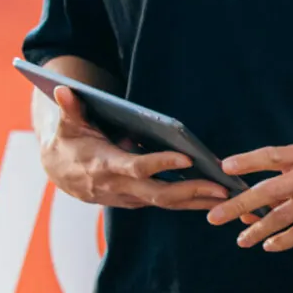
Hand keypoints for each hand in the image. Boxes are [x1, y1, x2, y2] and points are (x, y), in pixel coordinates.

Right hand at [38, 88, 229, 210]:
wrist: (61, 172)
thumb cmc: (68, 141)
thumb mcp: (67, 124)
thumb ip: (69, 108)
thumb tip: (63, 88)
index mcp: (104, 166)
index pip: (137, 167)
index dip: (160, 163)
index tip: (186, 157)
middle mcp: (120, 187)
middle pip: (160, 193)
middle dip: (192, 191)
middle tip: (222, 189)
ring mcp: (131, 198)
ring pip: (168, 203)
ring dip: (200, 202)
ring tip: (232, 198)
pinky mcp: (139, 200)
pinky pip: (169, 204)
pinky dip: (193, 203)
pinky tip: (220, 200)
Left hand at [205, 141, 292, 251]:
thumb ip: (291, 170)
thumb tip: (258, 193)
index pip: (272, 155)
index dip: (248, 161)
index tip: (224, 167)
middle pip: (268, 190)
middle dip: (239, 204)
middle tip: (215, 216)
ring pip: (283, 215)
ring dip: (258, 229)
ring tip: (241, 240)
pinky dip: (285, 240)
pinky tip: (270, 246)